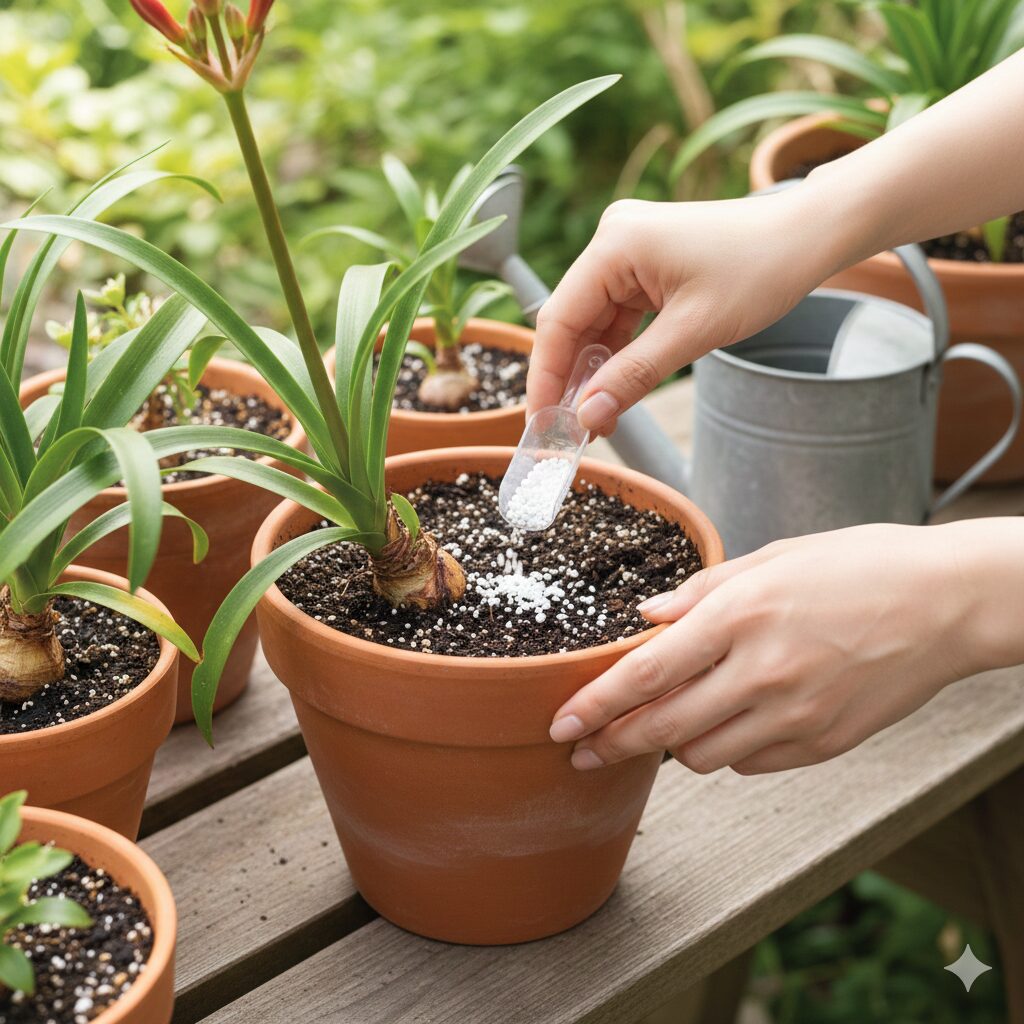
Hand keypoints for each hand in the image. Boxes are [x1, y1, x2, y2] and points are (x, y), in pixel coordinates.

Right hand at [527, 186, 839, 435]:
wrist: (808, 235)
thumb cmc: (760, 271)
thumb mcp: (693, 333)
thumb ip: (633, 376)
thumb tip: (587, 419)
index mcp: (615, 244)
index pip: (558, 318)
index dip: (547, 376)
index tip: (543, 423)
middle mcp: (612, 239)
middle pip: (570, 320)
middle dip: (569, 377)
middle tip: (566, 431)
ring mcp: (627, 250)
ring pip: (592, 321)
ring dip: (592, 368)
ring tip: (590, 417)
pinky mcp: (644, 264)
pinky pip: (616, 315)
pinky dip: (615, 352)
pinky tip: (611, 387)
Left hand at [549, 521, 1022, 774]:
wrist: (948, 604)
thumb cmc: (861, 567)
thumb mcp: (775, 558)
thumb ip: (701, 592)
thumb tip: (646, 618)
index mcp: (742, 616)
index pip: (646, 675)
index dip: (594, 705)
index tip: (560, 725)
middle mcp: (762, 673)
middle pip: (661, 727)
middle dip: (610, 744)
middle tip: (581, 751)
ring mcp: (796, 716)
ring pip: (701, 756)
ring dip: (669, 744)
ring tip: (660, 726)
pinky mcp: (823, 745)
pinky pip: (750, 764)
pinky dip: (725, 750)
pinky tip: (727, 724)